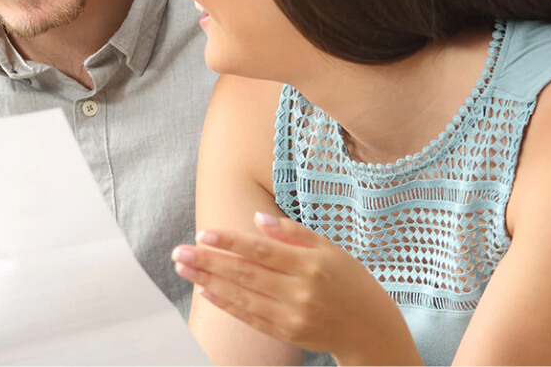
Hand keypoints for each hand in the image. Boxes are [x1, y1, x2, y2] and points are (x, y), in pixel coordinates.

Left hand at [172, 212, 416, 363]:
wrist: (371, 330)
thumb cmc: (351, 282)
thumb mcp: (331, 249)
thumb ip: (294, 233)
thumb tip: (257, 217)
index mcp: (312, 265)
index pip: (263, 251)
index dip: (231, 243)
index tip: (204, 234)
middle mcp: (301, 292)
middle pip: (246, 274)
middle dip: (209, 262)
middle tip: (179, 252)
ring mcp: (293, 316)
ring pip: (243, 297)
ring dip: (209, 283)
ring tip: (183, 269)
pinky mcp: (287, 334)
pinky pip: (250, 318)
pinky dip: (226, 305)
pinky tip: (206, 292)